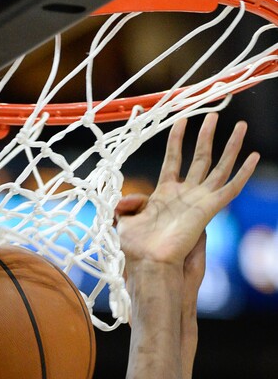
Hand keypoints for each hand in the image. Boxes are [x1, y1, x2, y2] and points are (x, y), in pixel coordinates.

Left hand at [116, 113, 258, 270]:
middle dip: (207, 136)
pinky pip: (231, 189)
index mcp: (164, 194)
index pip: (173, 159)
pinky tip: (253, 156)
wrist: (149, 264)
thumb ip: (127, 205)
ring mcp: (199, 201)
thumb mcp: (125, 221)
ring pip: (220, 167)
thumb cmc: (136, 248)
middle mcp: (185, 195)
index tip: (182, 120)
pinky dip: (243, 173)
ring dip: (230, 146)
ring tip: (240, 125)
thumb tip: (125, 199)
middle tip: (213, 115)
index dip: (177, 140)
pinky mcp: (209, 210)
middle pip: (200, 158)